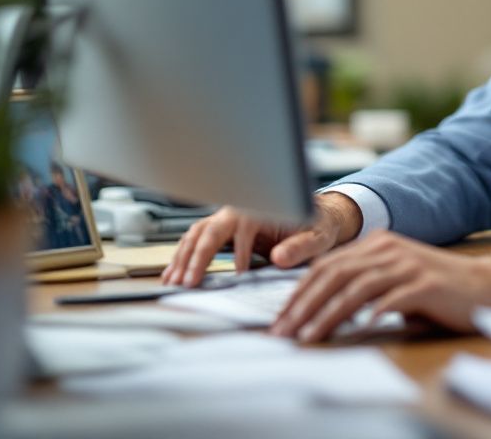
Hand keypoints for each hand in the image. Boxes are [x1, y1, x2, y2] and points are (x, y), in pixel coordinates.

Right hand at [161, 193, 362, 286]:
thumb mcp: (319, 237)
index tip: (240, 277)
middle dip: (197, 256)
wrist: (317, 215)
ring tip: (172, 282)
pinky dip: (183, 255)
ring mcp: (228, 217)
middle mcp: (240, 209)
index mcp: (262, 208)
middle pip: (210, 230)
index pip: (243, 230)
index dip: (240, 254)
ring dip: (183, 257)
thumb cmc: (318, 225)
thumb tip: (279, 258)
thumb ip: (301, 247)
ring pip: (197, 233)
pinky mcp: (223, 227)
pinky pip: (197, 239)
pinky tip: (174, 273)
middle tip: (187, 283)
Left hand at [270, 231, 490, 342]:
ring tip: (309, 336)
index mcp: (378, 244)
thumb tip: (320, 309)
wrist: (485, 285)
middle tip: (284, 331)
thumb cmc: (437, 288)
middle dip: (304, 304)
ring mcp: (408, 265)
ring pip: (356, 286)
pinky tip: (358, 329)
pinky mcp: (426, 284)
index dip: (300, 291)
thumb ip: (364, 285)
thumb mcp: (395, 279)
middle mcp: (389, 249)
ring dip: (328, 313)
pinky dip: (372, 312)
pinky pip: (392, 298)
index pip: (328, 265)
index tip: (282, 319)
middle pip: (335, 273)